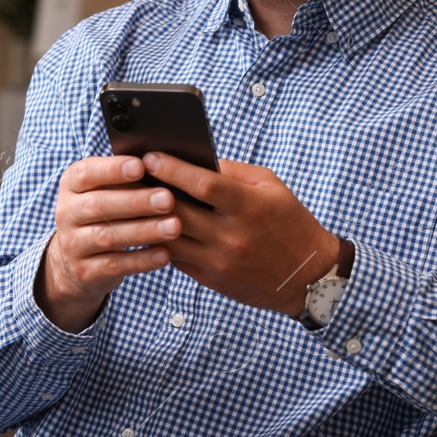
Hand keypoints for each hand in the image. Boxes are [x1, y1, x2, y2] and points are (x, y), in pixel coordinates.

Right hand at [35, 155, 178, 332]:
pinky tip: (165, 255)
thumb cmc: (103, 214)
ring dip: (144, 231)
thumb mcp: (104, 191)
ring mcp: (72, 244)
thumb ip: (125, 178)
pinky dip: (141, 260)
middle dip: (136, 202)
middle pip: (99, 206)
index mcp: (71, 185)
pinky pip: (114, 265)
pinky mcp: (85, 271)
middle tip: (168, 199)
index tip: (141, 166)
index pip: (86, 173)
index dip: (112, 169)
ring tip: (174, 226)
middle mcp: (66, 213)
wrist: (77, 260)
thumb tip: (162, 165)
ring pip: (108, 237)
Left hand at [142, 152, 340, 315]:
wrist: (308, 277)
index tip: (150, 157)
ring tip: (130, 201)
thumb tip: (195, 159)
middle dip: (150, 192)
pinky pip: (175, 258)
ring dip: (147, 220)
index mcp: (250, 207)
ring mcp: (220, 261)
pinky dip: (158, 241)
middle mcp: (233, 236)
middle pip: (179, 212)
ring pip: (170, 239)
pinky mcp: (212, 279)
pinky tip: (145, 226)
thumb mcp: (271, 187)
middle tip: (128, 176)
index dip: (174, 170)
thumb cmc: (290, 223)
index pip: (204, 185)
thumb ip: (233, 172)